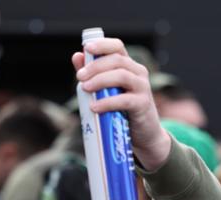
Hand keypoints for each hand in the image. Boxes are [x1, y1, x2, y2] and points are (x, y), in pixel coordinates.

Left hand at [72, 38, 170, 170]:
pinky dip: (107, 102)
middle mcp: (137, 73)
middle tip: (79, 76)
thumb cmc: (123, 111)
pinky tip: (94, 107)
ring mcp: (142, 88)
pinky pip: (124, 100)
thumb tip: (76, 56)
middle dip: (96, 66)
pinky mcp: (142, 105)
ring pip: (121, 76)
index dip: (103, 44)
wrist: (144, 134)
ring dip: (100, 80)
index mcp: (128, 66)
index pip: (117, 47)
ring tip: (85, 89)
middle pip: (117, 60)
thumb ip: (92, 74)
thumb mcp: (107, 91)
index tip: (87, 48)